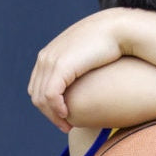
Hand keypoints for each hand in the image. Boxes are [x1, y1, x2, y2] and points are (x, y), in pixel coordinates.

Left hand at [29, 9, 128, 130]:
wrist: (119, 29)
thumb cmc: (110, 44)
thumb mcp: (88, 56)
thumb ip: (79, 67)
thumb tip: (82, 81)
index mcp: (49, 54)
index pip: (37, 86)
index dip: (47, 106)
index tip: (63, 117)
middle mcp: (46, 57)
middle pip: (36, 94)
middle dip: (48, 114)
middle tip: (65, 126)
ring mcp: (51, 60)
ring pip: (41, 97)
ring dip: (53, 115)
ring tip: (67, 125)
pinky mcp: (61, 66)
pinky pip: (50, 95)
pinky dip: (56, 108)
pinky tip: (67, 115)